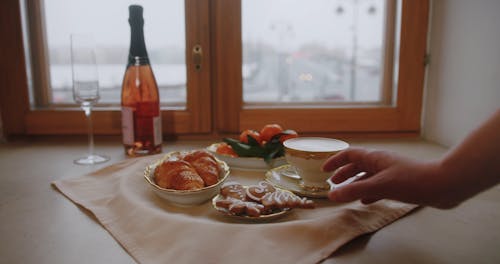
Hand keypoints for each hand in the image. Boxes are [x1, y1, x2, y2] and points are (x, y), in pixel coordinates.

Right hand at [322, 147, 457, 207]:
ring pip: (368, 176)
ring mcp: (391, 172)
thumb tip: (332, 195)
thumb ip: (354, 190)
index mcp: (375, 157)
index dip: (336, 161)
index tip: (324, 170)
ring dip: (355, 183)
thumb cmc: (412, 180)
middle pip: (358, 165)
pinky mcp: (400, 183)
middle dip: (344, 173)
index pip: (350, 155)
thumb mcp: (380, 186)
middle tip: (333, 183)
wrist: (443, 185)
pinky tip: (366, 200)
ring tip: (346, 193)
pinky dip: (369, 192)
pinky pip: (378, 186)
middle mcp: (382, 162)